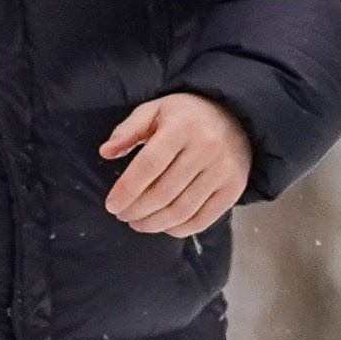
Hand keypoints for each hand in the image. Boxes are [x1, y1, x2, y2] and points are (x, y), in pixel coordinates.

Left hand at [99, 93, 251, 236]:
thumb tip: (106, 152)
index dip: (127, 189)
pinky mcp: (233, 188)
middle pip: (163, 192)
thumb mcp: (155, 110)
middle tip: (122, 215)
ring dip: (154, 223)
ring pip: (181, 210)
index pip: (149, 165)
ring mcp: (223, 170)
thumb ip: (129, 130)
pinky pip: (203, 219)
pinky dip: (180, 229)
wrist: (234, 117)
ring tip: (138, 224)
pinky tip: (164, 226)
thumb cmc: (187, 116)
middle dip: (137, 210)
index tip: (112, 205)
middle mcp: (206, 147)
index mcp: (182, 126)